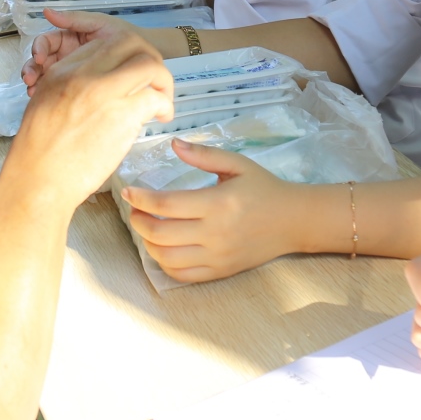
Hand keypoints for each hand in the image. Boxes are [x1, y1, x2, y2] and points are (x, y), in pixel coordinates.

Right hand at [2, 25, 172, 211]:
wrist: (38, 179)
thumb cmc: (40, 150)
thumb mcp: (44, 102)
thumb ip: (72, 85)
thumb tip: (104, 83)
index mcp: (65, 70)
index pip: (105, 41)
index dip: (124, 51)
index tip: (132, 68)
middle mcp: (85, 74)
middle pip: (130, 42)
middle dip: (147, 56)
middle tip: (154, 78)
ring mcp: (104, 92)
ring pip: (149, 65)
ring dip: (161, 80)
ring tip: (161, 98)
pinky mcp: (122, 116)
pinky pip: (155, 97)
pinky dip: (164, 105)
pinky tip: (161, 117)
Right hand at [22, 8, 137, 88]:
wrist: (147, 58)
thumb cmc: (126, 36)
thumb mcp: (100, 24)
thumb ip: (75, 19)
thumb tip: (48, 11)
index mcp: (70, 39)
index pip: (47, 42)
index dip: (39, 48)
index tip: (38, 57)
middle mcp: (67, 55)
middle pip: (41, 61)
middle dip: (32, 69)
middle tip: (30, 80)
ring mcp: (71, 73)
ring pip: (47, 77)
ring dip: (38, 83)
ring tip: (34, 92)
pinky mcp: (78, 88)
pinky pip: (59, 91)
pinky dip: (50, 95)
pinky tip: (46, 100)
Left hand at [119, 142, 307, 282]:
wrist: (293, 221)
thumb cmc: (263, 188)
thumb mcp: (237, 164)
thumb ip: (203, 155)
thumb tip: (172, 144)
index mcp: (218, 203)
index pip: (166, 205)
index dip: (140, 199)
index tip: (128, 191)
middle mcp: (215, 234)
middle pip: (160, 234)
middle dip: (139, 221)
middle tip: (134, 210)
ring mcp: (217, 256)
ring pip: (166, 258)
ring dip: (148, 244)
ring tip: (146, 228)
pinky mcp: (220, 271)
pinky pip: (182, 275)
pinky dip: (164, 264)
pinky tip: (162, 248)